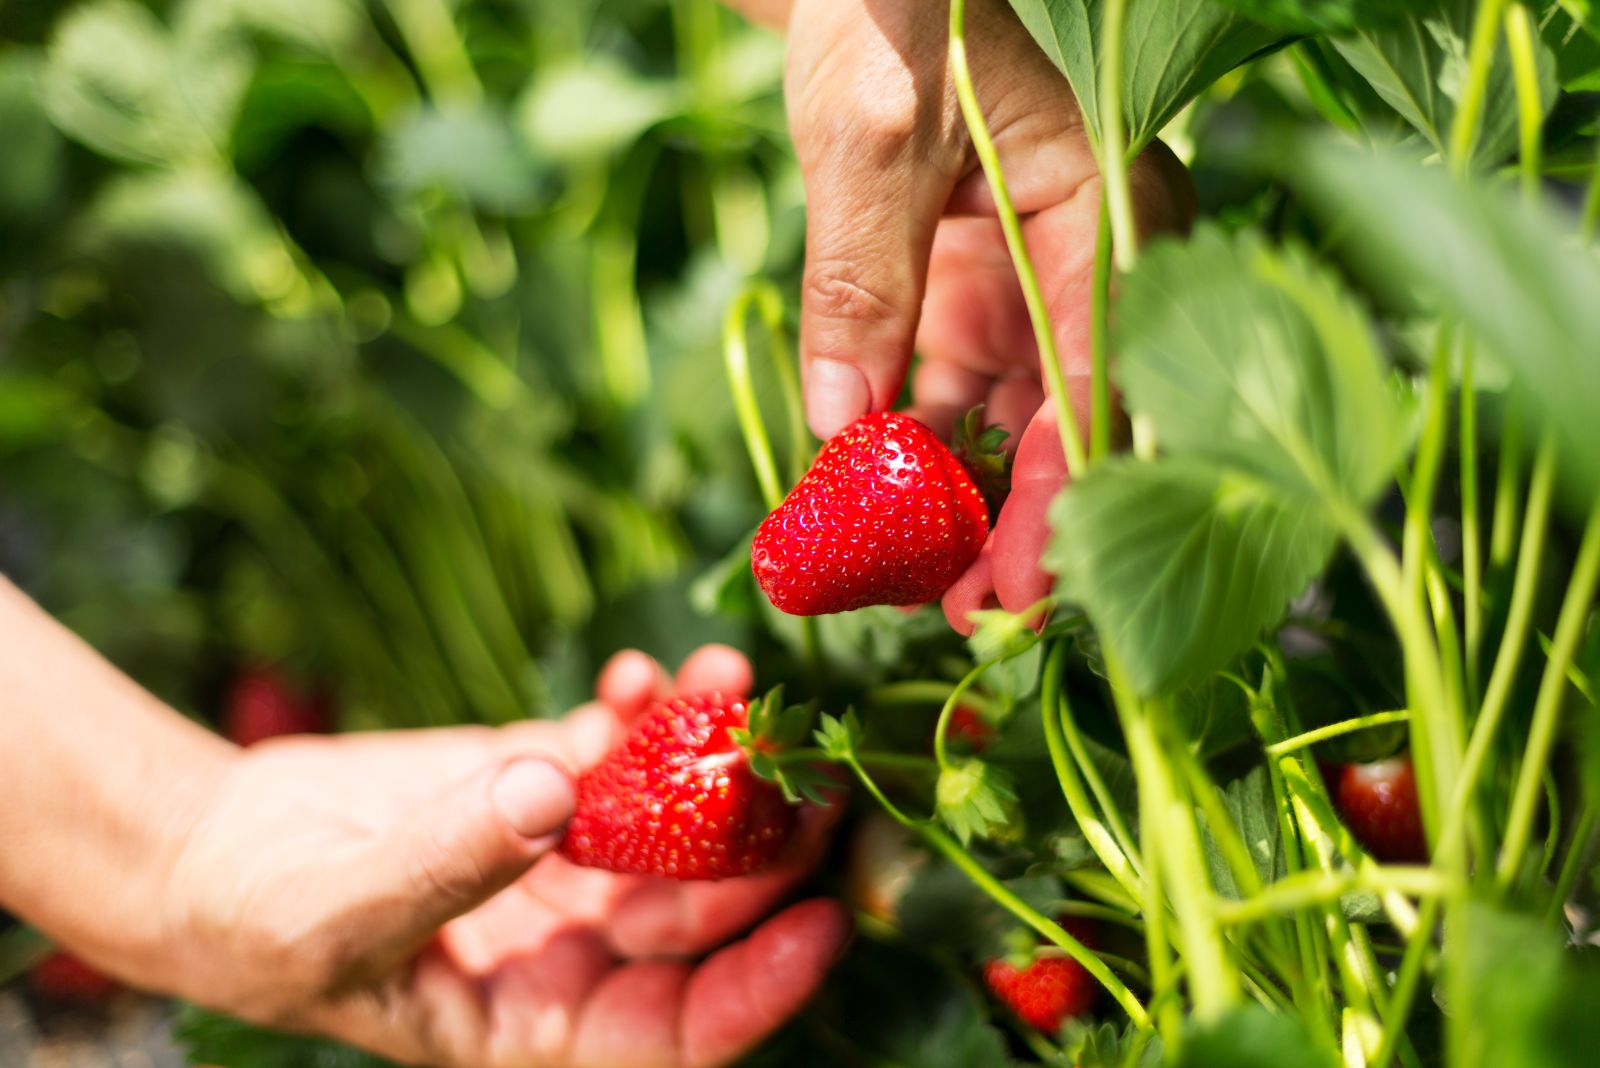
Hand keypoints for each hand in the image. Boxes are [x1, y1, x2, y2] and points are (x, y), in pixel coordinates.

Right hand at [153, 645, 844, 1067]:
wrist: (212, 848)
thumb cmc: (256, 922)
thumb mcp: (337, 916)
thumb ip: (442, 866)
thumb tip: (551, 797)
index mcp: (539, 1023)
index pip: (677, 1031)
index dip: (758, 988)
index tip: (824, 924)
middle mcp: (575, 948)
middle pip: (700, 912)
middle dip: (760, 843)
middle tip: (799, 764)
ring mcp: (566, 861)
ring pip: (673, 819)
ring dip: (711, 752)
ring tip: (730, 677)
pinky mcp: (541, 782)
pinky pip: (615, 750)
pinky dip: (637, 711)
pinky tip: (642, 672)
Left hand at [771, 0, 1192, 629]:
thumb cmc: (895, 18)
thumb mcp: (873, 141)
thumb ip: (863, 276)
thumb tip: (846, 428)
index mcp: (1105, 216)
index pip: (1100, 377)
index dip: (1067, 491)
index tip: (1027, 584)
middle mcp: (1081, 267)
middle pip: (1067, 422)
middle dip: (1022, 524)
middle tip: (969, 615)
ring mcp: (1025, 290)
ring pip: (1010, 427)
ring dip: (966, 508)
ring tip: (919, 587)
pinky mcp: (968, 303)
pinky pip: (950, 401)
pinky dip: (916, 458)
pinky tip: (880, 516)